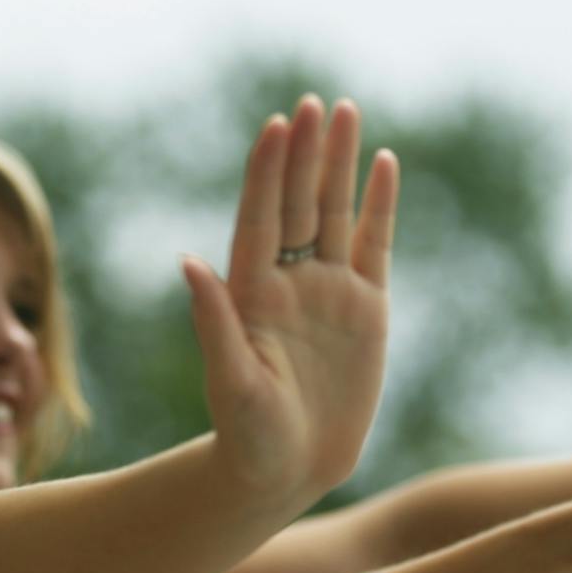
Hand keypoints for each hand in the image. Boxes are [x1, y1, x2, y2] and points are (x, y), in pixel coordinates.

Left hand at [184, 96, 400, 499]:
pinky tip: (383, 164)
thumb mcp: (231, 381)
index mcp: (251, 294)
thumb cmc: (247, 436)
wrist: (287, 471)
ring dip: (340, 165)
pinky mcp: (367, 311)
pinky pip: (375, 247)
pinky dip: (379, 206)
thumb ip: (214, 322)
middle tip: (313, 102)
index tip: (275, 126)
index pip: (260, 219)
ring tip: (345, 111)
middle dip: (305, 153)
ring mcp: (329, 293)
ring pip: (336, 214)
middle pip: (299, 204)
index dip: (267, 173)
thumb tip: (188, 262)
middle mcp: (288, 283)